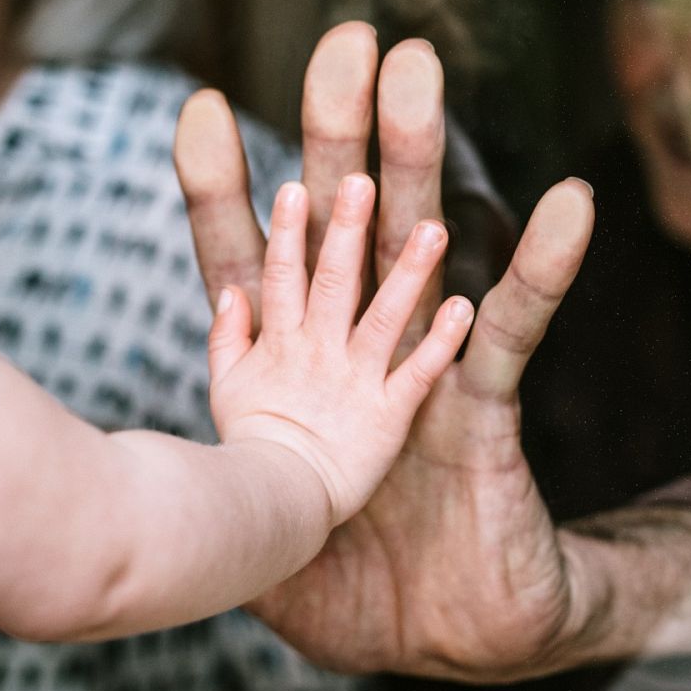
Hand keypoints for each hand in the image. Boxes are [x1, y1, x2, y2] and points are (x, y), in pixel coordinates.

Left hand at [176, 23, 605, 679]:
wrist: (440, 636)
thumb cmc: (343, 586)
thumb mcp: (253, 537)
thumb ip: (207, 488)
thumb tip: (145, 470)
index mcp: (291, 373)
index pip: (250, 267)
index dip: (225, 196)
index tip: (202, 109)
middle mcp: (355, 350)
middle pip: (339, 225)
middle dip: (336, 134)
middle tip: (341, 42)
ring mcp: (421, 370)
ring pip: (419, 248)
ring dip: (421, 161)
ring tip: (419, 75)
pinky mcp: (483, 410)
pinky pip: (516, 334)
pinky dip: (537, 272)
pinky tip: (565, 207)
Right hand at [206, 172, 473, 525]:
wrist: (272, 509)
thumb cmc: (250, 449)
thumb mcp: (226, 387)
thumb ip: (228, 335)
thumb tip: (230, 289)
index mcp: (281, 342)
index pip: (282, 276)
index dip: (288, 233)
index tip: (293, 186)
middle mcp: (318, 352)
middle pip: (333, 282)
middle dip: (345, 230)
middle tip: (361, 181)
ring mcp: (354, 381)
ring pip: (384, 317)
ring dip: (409, 272)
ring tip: (434, 229)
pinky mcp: (387, 415)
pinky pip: (417, 373)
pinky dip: (440, 342)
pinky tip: (464, 307)